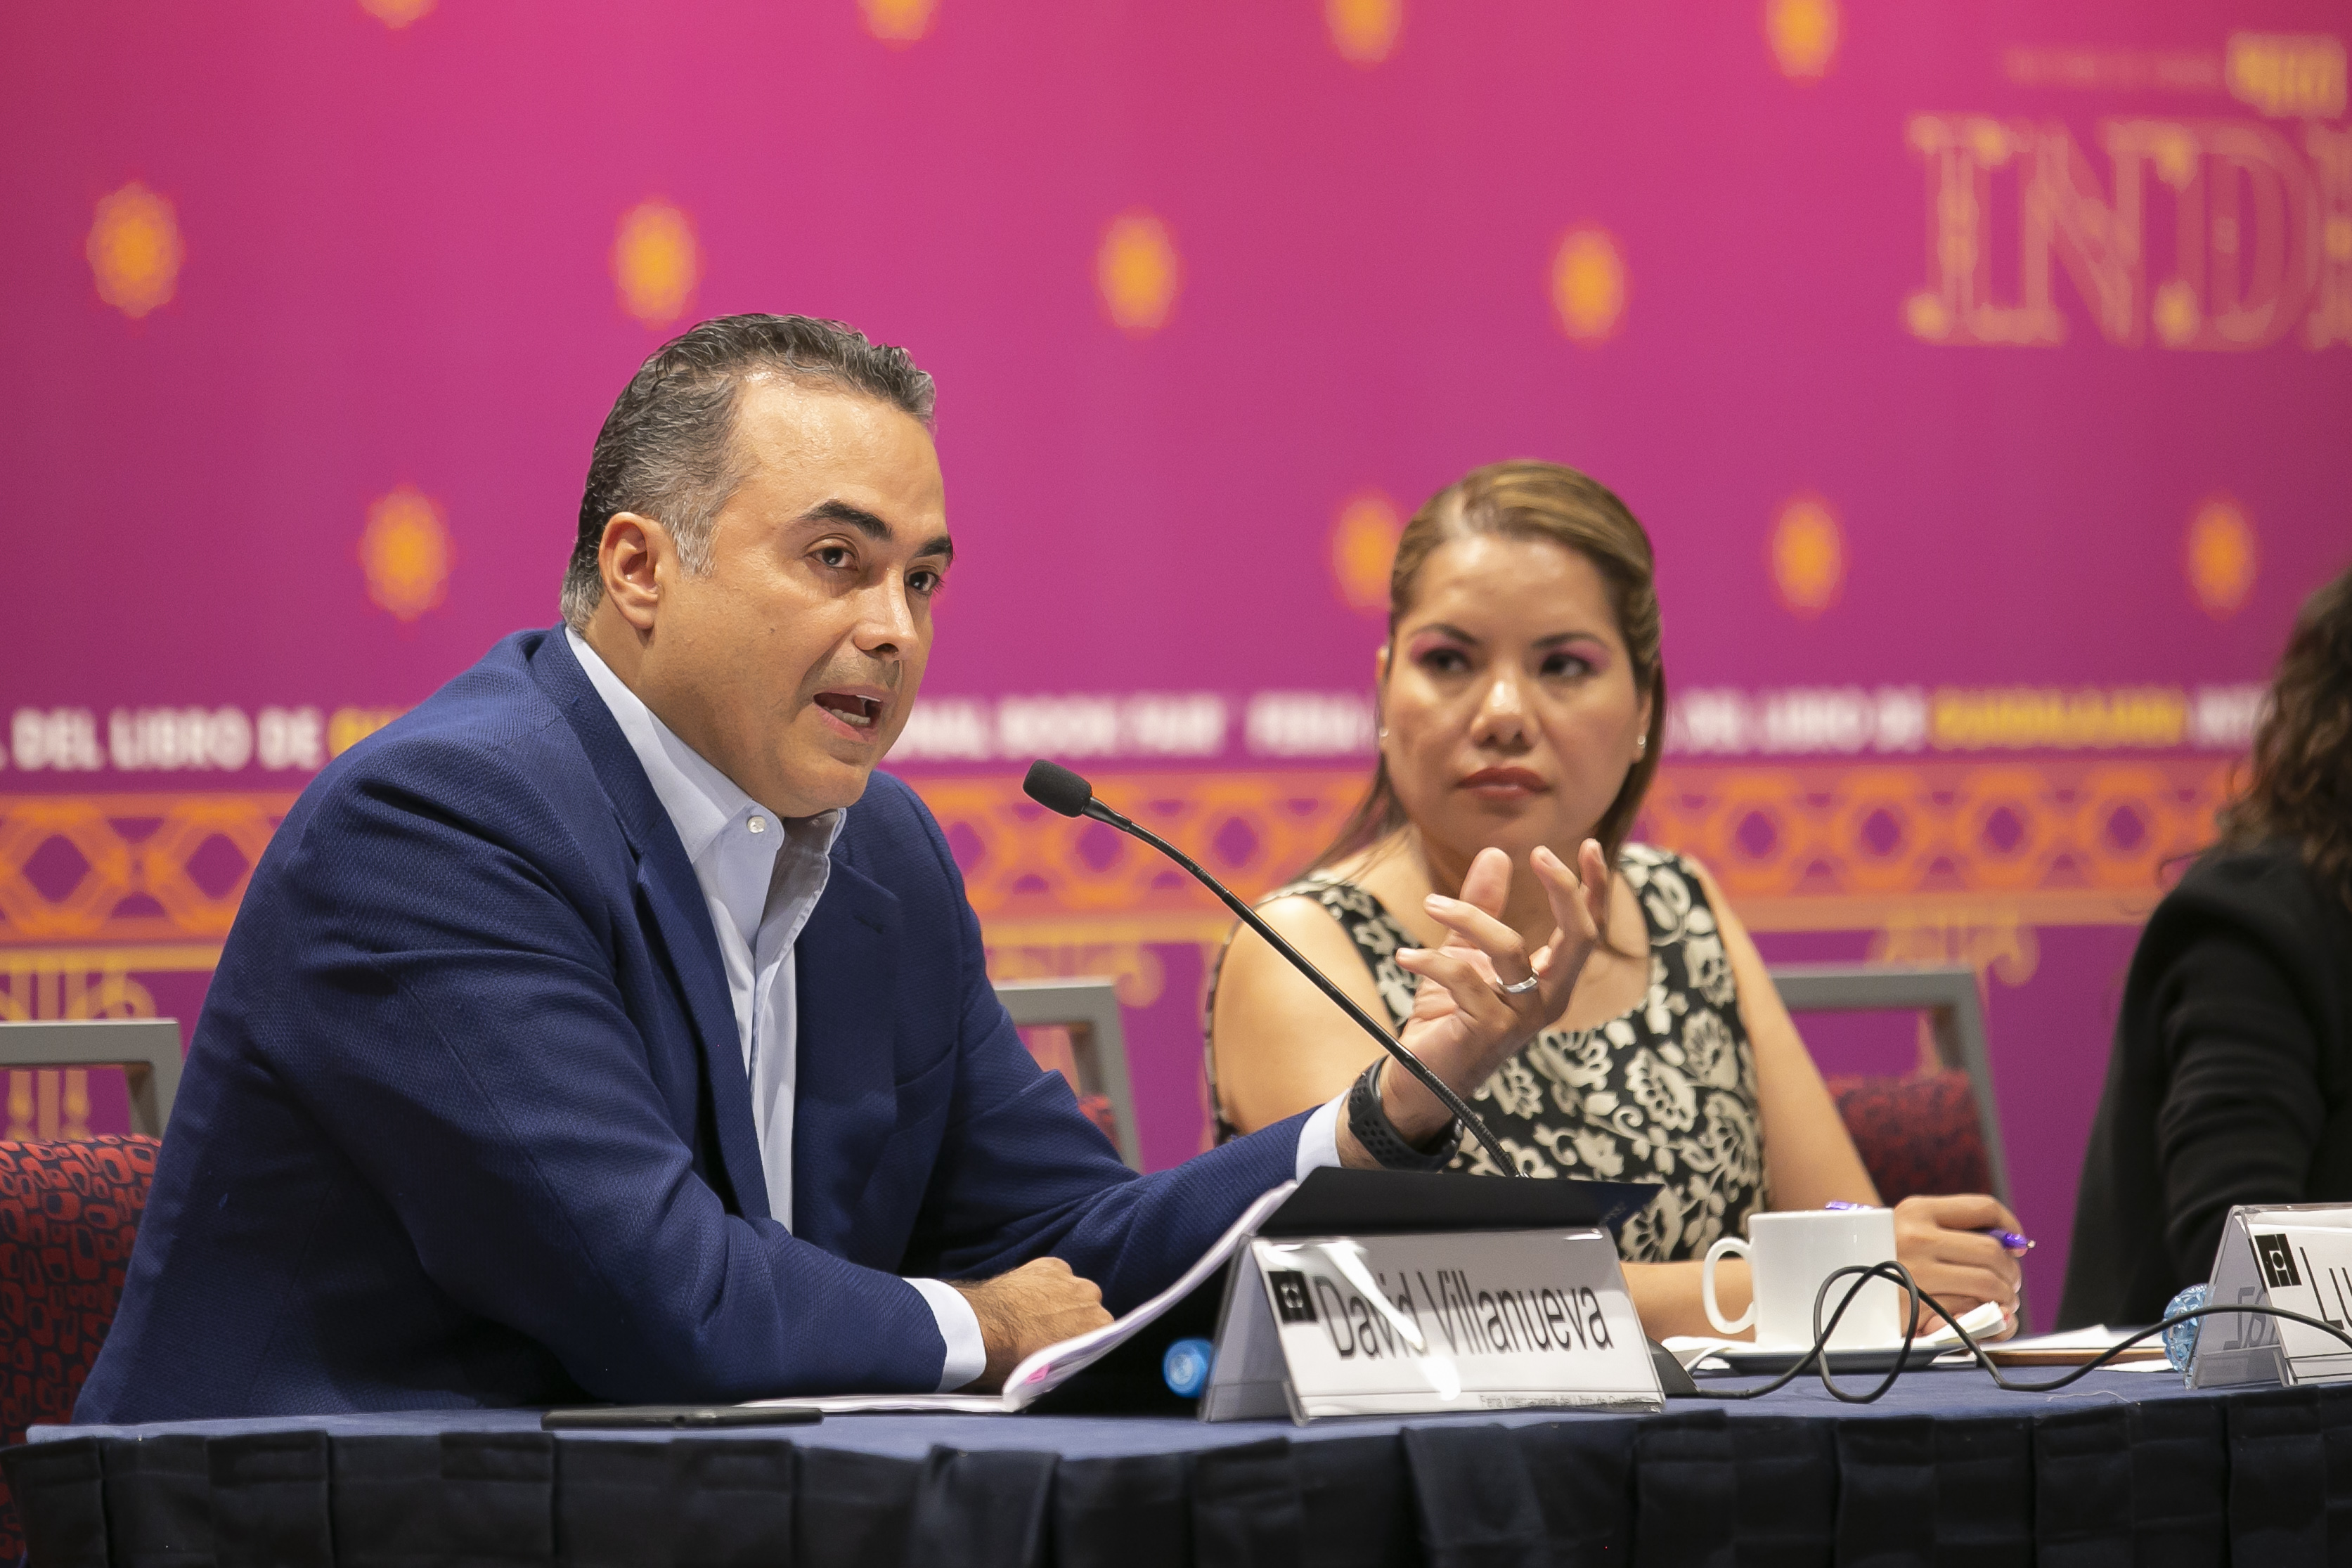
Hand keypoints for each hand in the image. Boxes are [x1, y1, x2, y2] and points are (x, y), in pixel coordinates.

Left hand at [947, 1257, 1112, 1391]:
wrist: (981, 1330)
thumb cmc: (1014, 1361)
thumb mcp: (1051, 1374)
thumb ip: (1069, 1360)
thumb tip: (1065, 1360)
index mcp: (1100, 1328)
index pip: (1102, 1335)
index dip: (1083, 1341)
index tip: (1067, 1347)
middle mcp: (1092, 1299)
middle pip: (1090, 1309)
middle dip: (1075, 1318)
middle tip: (1049, 1331)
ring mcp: (1070, 1279)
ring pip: (1073, 1290)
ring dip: (1061, 1299)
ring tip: (1035, 1312)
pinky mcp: (1049, 1264)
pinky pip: (1055, 1274)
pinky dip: (1045, 1283)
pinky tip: (1027, 1296)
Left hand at [1344, 841, 1610, 1154]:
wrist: (1419, 1075)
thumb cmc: (1448, 1014)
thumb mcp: (1464, 951)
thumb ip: (1482, 907)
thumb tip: (1497, 854)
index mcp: (1551, 978)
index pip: (1588, 928)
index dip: (1595, 887)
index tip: (1587, 843)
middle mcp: (1548, 998)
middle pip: (1580, 936)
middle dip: (1565, 890)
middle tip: (1538, 853)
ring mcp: (1522, 1017)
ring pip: (1511, 947)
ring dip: (1468, 916)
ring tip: (1431, 903)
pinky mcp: (1489, 1030)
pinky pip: (1463, 976)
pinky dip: (1430, 959)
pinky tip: (1404, 955)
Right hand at [1891, 1194, 2024, 1336]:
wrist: (1837, 1281)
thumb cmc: (1887, 1256)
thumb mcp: (1910, 1229)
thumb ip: (1956, 1231)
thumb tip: (2014, 1247)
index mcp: (1918, 1210)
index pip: (1983, 1207)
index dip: (2011, 1226)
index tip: (2018, 1244)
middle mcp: (1916, 1238)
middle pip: (1992, 1252)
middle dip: (2012, 1272)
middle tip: (2011, 1284)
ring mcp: (1915, 1274)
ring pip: (1988, 1284)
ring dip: (2007, 1297)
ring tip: (2003, 1303)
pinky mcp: (1916, 1309)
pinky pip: (1970, 1312)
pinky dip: (1987, 1318)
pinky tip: (1984, 1318)